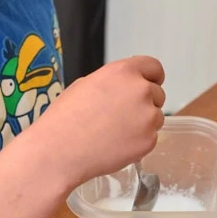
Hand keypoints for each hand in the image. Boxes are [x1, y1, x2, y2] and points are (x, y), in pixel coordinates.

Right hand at [38, 56, 165, 188]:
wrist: (60, 150)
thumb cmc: (65, 118)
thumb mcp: (85, 84)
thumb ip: (113, 82)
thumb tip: (123, 87)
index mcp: (123, 72)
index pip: (154, 67)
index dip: (151, 76)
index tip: (150, 83)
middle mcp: (140, 90)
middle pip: (156, 93)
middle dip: (144, 102)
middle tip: (121, 115)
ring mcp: (147, 116)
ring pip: (155, 117)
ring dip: (142, 123)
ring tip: (114, 131)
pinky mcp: (149, 140)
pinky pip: (150, 137)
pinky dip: (138, 141)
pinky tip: (115, 143)